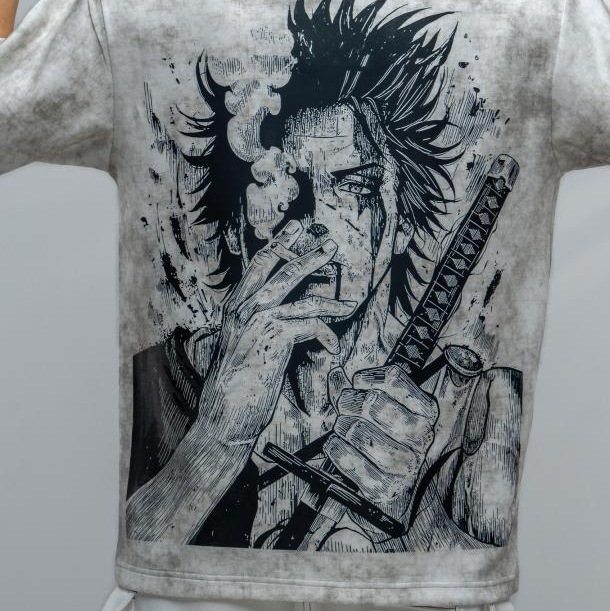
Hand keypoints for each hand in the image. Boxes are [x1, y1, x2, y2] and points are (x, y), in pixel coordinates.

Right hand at [194, 220, 356, 448]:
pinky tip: (333, 350)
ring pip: (301, 294)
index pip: (258, 266)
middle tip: (328, 241)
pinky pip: (312, 326)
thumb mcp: (240, 347)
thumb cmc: (233, 388)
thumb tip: (279, 316)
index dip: (279, 245)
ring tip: (350, 301)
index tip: (294, 229)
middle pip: (282, 269)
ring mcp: (259, 320)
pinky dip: (327, 337)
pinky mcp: (275, 337)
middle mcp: (244, 308)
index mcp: (234, 308)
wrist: (223, 418)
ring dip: (331, 297)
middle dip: (308, 253)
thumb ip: (254, 326)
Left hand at [323, 362, 438, 531]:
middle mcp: (420, 436)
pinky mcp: (383, 487)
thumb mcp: (382, 410)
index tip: (357, 383)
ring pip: (357, 429)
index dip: (367, 377)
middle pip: (373, 402)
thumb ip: (358, 390)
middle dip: (349, 400)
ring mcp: (404, 464)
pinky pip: (346, 457)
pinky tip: (338, 445)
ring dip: (341, 426)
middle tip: (344, 406)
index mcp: (425, 411)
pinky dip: (335, 447)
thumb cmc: (389, 440)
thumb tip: (335, 374)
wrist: (399, 492)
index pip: (393, 378)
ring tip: (343, 428)